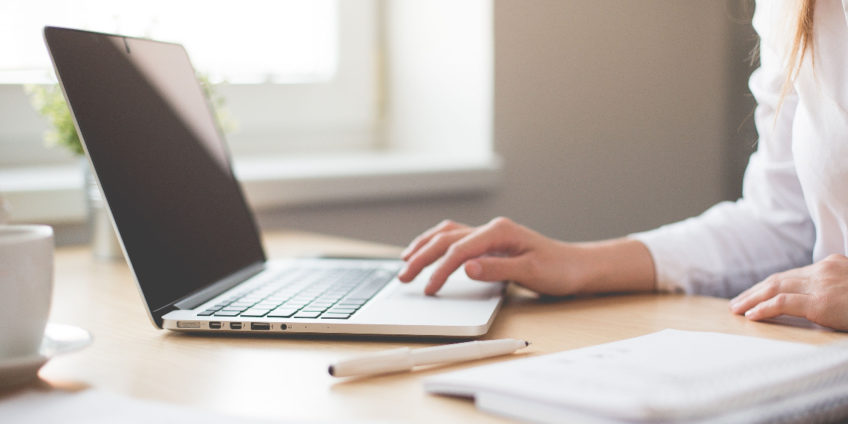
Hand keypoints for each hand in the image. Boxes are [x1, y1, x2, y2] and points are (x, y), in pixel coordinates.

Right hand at [398, 217, 581, 294]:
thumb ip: (497, 269)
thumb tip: (466, 268)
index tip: (429, 289)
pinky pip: (456, 239)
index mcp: (500, 231)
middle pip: (446, 239)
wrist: (576, 267)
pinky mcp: (489, 243)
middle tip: (403, 277)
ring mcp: (489, 234)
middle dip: (421, 257)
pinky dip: (437, 244)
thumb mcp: (531, 272)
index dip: (440, 270)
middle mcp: (492, 229)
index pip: (459, 250)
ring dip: (424, 246)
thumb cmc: (558, 269)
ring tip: (405, 261)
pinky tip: (427, 252)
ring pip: (447, 234)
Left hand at [729, 254, 847, 329]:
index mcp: (831, 265)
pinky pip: (783, 303)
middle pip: (779, 279)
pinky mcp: (821, 302)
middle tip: (737, 302)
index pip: (791, 275)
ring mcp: (821, 284)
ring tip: (737, 309)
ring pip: (775, 288)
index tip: (754, 294)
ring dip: (752, 299)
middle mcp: (823, 270)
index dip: (768, 285)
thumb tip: (819, 302)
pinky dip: (764, 308)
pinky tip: (751, 315)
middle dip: (754, 291)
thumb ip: (833, 289)